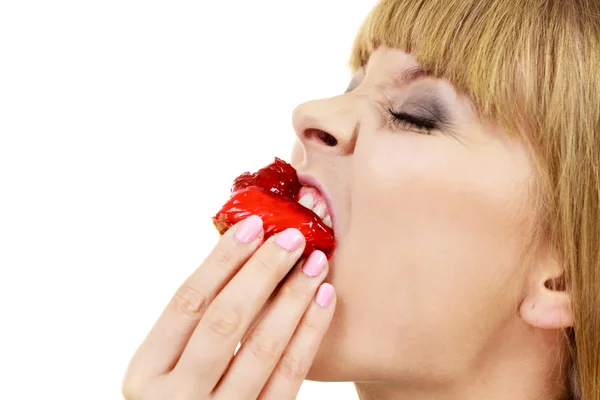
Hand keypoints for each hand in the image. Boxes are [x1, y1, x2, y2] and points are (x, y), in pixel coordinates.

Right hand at [122, 215, 335, 399]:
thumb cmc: (182, 398)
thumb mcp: (167, 369)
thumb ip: (192, 327)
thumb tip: (237, 254)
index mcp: (144, 374)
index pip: (187, 303)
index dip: (221, 260)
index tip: (252, 225)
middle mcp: (175, 398)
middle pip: (225, 320)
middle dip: (262, 272)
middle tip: (292, 237)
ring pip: (262, 346)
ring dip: (293, 297)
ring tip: (316, 262)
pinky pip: (290, 374)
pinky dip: (310, 332)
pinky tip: (324, 300)